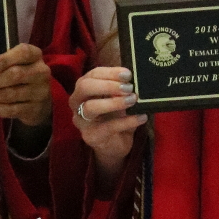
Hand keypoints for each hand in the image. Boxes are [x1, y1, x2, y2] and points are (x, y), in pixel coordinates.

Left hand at [0, 42, 51, 126]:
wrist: (38, 101)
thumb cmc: (21, 75)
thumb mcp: (14, 62)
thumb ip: (2, 61)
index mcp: (35, 55)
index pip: (22, 53)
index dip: (2, 61)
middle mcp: (42, 72)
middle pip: (15, 74)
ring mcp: (41, 92)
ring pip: (10, 94)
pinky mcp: (36, 109)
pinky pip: (11, 110)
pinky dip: (0, 108)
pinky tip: (1, 105)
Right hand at [71, 65, 145, 193]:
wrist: (114, 145)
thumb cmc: (116, 117)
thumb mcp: (119, 99)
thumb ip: (123, 89)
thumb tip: (135, 78)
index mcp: (84, 89)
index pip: (92, 75)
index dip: (110, 72)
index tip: (128, 74)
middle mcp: (77, 103)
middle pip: (84, 87)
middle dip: (107, 85)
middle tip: (128, 88)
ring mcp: (82, 121)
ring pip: (90, 107)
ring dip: (114, 102)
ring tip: (132, 100)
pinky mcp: (91, 136)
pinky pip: (108, 127)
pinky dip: (127, 121)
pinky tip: (141, 117)